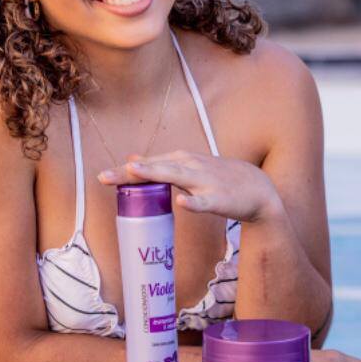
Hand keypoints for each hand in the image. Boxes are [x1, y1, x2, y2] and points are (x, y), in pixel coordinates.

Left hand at [98, 151, 278, 222]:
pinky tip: (182, 202)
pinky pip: (205, 202)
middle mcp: (192, 167)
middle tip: (104, 178)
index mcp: (183, 160)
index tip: (102, 177)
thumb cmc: (221, 179)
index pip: (150, 164)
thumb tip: (132, 159)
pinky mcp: (220, 199)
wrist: (259, 190)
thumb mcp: (191, 166)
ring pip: (178, 177)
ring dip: (157, 174)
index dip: (125, 171)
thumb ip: (163, 164)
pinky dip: (193, 201)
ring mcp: (206, 182)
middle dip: (130, 173)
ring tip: (135, 173)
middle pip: (157, 168)